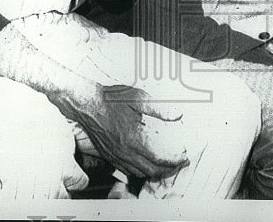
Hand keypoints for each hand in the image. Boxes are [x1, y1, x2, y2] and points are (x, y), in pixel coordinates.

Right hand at [65, 83, 189, 181]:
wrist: (87, 104)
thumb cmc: (112, 100)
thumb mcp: (139, 98)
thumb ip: (160, 109)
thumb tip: (179, 115)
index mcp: (134, 139)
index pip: (160, 158)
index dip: (175, 159)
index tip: (185, 155)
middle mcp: (125, 152)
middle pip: (152, 170)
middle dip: (169, 169)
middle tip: (181, 162)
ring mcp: (116, 156)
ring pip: (141, 173)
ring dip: (157, 172)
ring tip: (168, 165)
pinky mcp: (110, 157)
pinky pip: (128, 171)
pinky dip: (142, 172)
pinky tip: (148, 165)